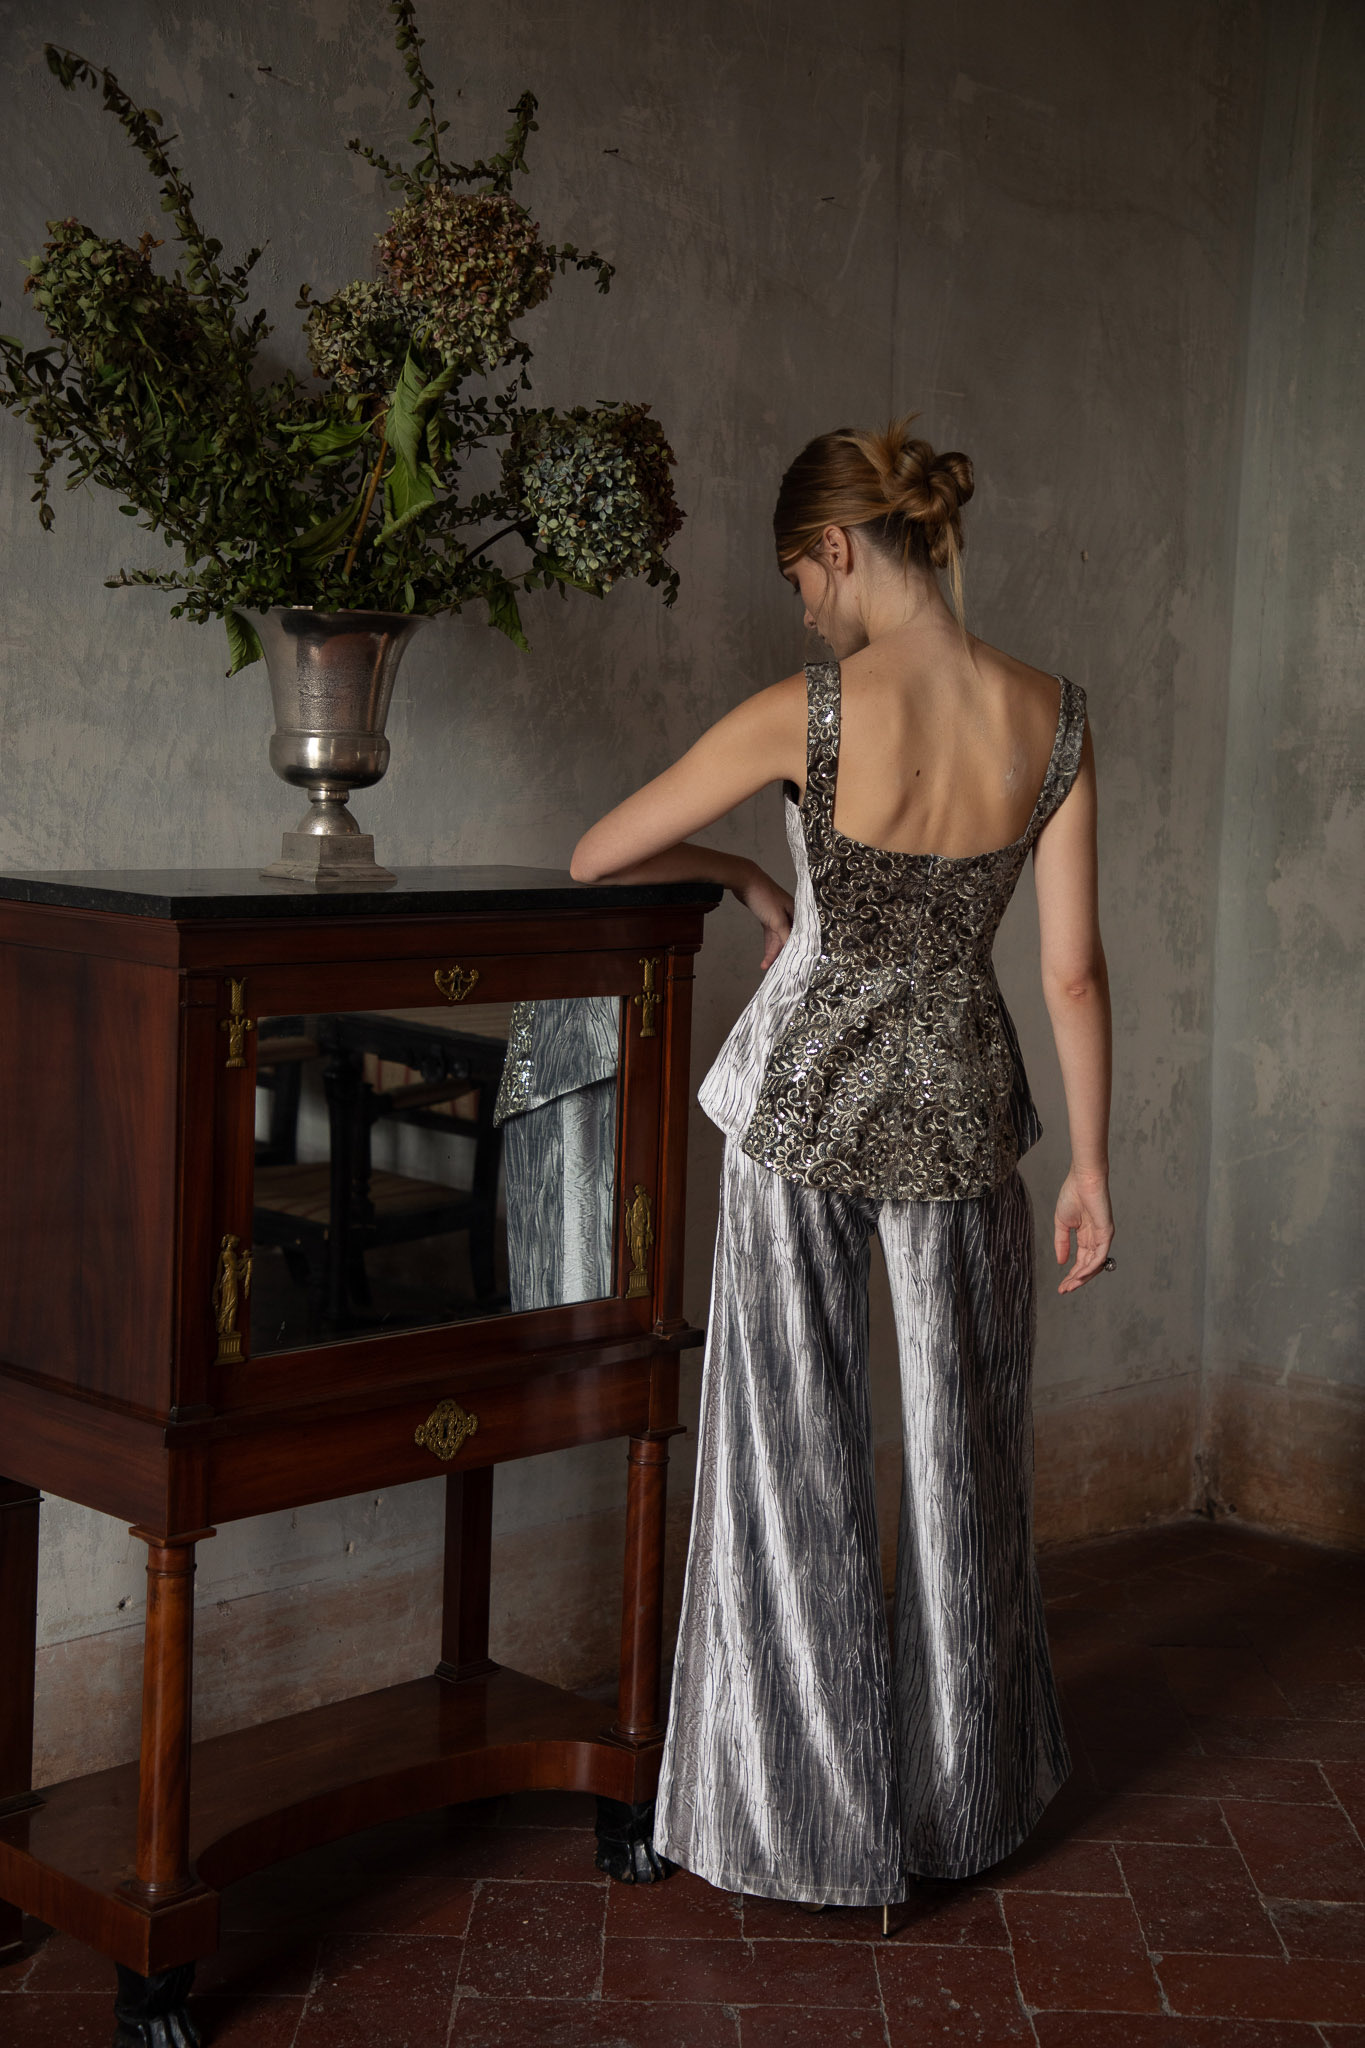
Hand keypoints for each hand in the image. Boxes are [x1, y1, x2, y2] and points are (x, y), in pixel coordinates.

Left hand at [733, 863, 794, 969]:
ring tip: (767, 966)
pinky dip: (768, 945)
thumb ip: (786, 935)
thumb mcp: (776, 919)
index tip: (795, 966)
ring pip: (779, 939)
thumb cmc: (763, 897)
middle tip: (778, 970)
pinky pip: (771, 935)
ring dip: (773, 952)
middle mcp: (791, 916)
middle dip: (783, 954)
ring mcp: (779, 917)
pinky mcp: (769, 918)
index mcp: (797, 914)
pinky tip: (765, 957)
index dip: (798, 951)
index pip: (801, 936)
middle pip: (790, 939)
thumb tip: (794, 950)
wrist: (745, 880)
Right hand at [1054, 1167, 1113, 1293]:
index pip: (1080, 1261)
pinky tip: (1080, 1274)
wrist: (1082, 1179)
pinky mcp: (1107, 1233)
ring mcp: (1102, 1237)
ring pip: (1095, 1265)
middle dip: (1076, 1280)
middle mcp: (1096, 1239)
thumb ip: (1062, 1243)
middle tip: (1064, 1290)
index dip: (1071, 1275)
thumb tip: (1060, 1262)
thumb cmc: (1072, 1195)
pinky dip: (1091, 1267)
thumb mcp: (1061, 1223)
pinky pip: (1100, 1255)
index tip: (1061, 1286)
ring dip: (1082, 1277)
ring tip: (1070, 1286)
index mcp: (1086, 1236)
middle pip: (1088, 1267)